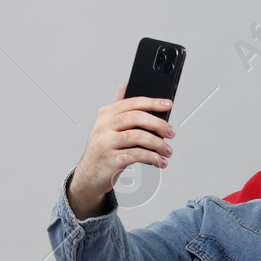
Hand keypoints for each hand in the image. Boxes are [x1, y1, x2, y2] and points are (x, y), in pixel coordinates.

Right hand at [67, 82, 175, 213]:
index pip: (133, 103)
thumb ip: (119, 108)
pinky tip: (159, 161)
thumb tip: (125, 85)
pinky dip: (152, 158)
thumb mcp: (107, 126)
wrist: (89, 175)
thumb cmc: (104, 149)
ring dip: (158, 145)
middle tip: (171, 133)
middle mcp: (104, 126)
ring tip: (167, 151)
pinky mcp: (111, 160)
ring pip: (139, 137)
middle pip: (137, 118)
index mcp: (106, 114)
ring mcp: (106, 143)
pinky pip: (137, 155)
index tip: (168, 104)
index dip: (153, 102)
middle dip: (159, 125)